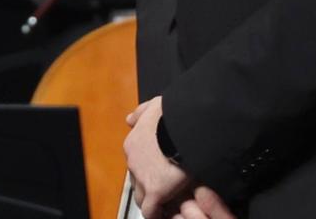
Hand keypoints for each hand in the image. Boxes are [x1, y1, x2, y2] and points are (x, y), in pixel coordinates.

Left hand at [125, 97, 234, 218]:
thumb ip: (141, 113)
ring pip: (142, 197)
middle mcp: (133, 161)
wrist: (186, 123)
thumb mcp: (154, 107)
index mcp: (133, 144)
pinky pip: (151, 210)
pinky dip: (157, 214)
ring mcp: (142, 176)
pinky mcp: (155, 190)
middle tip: (167, 193)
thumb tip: (129, 120)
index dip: (149, 173)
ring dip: (154, 202)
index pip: (137, 164)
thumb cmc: (175, 115)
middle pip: (138, 181)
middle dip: (150, 188)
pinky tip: (167, 215)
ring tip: (169, 206)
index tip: (161, 177)